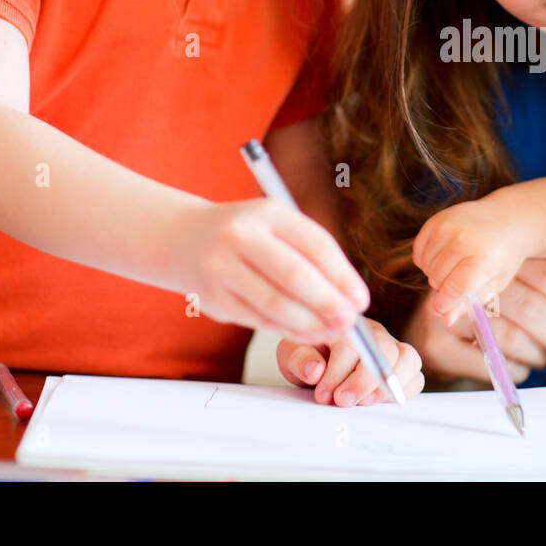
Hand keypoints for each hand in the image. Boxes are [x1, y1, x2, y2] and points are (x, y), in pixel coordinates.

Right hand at [174, 198, 370, 343]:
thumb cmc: (247, 234)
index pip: (315, 245)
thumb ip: (312, 254)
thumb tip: (350, 296)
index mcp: (267, 212)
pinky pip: (258, 320)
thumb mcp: (277, 225)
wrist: (183, 238)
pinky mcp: (213, 299)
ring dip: (310, 324)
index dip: (342, 276)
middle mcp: (240, 235)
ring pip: (275, 304)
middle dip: (328, 304)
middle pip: (294, 276)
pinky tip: (307, 334)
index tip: (361, 299)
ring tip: (333, 332)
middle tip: (350, 321)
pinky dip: (288, 330)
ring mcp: (221, 267)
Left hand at [276, 318, 423, 405]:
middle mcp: (374, 333)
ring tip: (364, 404)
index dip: (337, 373)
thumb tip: (315, 370)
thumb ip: (299, 358)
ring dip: (388, 386)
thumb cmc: (308, 355)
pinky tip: (379, 402)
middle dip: (363, 381)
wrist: (318, 361)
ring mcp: (392, 348)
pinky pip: (416, 377)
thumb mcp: (292, 354)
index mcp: (348, 325)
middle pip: (384, 349)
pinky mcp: (403, 368)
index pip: (352, 344)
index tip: (323, 394)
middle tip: (342, 401)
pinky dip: (403, 392)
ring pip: (408, 358)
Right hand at [402, 260, 545, 381]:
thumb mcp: (538, 293)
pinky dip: (516, 369)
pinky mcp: (438, 342)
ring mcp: (450, 310)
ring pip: (512, 337)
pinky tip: (521, 365)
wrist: (436, 326)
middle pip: (531, 307)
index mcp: (500, 257)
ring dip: (541, 355)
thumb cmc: (498, 308)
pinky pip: (490, 362)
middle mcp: (472, 277)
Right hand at [412, 195, 532, 322]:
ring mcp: (448, 227)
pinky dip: (425, 259)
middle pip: (436, 279)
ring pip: (426, 266)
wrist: (507, 219)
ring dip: (435, 273)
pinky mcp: (436, 220)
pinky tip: (442, 256)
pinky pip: (418, 251)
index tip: (442, 308)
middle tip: (458, 280)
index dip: (444, 304)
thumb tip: (445, 320)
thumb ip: (469, 303)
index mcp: (483, 259)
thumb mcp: (493, 284)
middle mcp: (464, 240)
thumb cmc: (502, 257)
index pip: (453, 289)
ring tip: (453, 267)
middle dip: (443, 287)